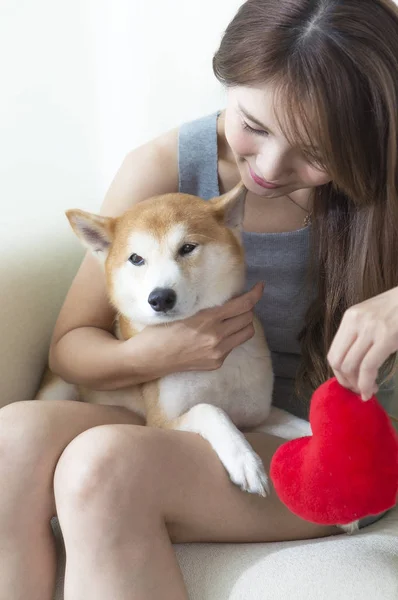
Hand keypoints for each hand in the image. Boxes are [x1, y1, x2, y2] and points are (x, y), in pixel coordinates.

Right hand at [128, 282, 264, 375]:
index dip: (255, 294)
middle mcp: (217, 337)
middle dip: (248, 308)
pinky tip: (218, 334)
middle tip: (240, 303)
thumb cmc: (160, 332)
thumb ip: (207, 309)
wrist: (149, 358)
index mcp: (208, 320)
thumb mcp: (184, 312)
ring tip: (233, 318)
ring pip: (246, 334)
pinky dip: (231, 337)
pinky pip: (233, 346)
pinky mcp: (216, 363)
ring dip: (243, 323)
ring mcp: (218, 352)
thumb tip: (225, 301)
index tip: (259, 287)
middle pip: (248, 318)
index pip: (243, 305)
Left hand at [327, 286, 397, 400]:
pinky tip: (372, 390)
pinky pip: (368, 366)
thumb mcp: (373, 318)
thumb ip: (360, 336)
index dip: (339, 374)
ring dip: (357, 385)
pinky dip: (367, 383)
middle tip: (358, 390)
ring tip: (368, 390)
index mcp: (350, 317)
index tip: (351, 383)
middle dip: (346, 382)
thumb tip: (351, 366)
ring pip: (350, 366)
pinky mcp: (386, 337)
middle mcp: (355, 321)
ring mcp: (370, 328)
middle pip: (337, 361)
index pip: (333, 352)